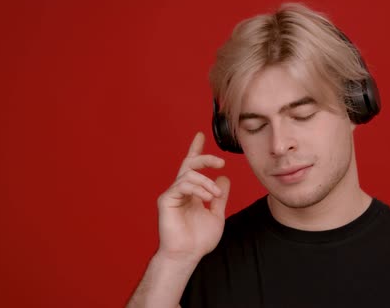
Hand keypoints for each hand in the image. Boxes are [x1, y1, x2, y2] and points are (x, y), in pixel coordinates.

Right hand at [155, 132, 229, 262]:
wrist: (187, 255)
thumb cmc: (199, 239)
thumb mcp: (216, 214)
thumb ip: (219, 196)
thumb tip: (223, 178)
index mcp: (191, 192)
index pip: (193, 166)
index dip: (196, 150)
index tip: (200, 135)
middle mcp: (180, 190)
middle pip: (190, 164)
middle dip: (205, 158)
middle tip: (221, 162)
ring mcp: (172, 194)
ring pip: (189, 174)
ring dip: (206, 182)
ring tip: (214, 196)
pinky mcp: (166, 200)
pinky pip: (182, 185)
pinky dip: (197, 189)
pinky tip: (205, 198)